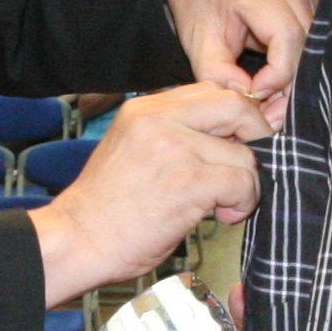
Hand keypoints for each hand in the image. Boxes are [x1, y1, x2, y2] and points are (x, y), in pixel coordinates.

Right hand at [29, 85, 269, 305]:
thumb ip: (172, 135)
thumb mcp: (134, 150)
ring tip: (224, 205)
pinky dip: (243, 203)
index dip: (235, 116)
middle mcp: (160, 118)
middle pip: (237, 105)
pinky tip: (223, 216)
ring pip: (245, 154)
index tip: (237, 144)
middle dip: (255, 137)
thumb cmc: (105, 208)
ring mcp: (175, 147)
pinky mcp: (190, 181)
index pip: (211, 90)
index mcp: (146, 108)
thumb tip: (225, 140)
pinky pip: (244, 182)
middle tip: (245, 168)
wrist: (76, 240)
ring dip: (246, 184)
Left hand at [165, 0, 311, 124]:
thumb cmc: (199, 4)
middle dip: (288, 85)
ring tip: (270, 102)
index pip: (287, 37)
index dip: (277, 75)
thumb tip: (250, 98)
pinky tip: (277, 82)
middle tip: (267, 115)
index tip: (254, 96)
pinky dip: (298, 65)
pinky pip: (313, 40)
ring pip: (314, 46)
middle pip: (306, 44)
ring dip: (295, 78)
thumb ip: (218, 73)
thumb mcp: (197, 41)